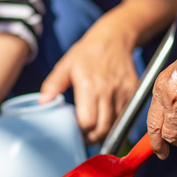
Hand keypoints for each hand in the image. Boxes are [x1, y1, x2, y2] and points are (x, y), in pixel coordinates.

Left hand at [40, 13, 138, 143]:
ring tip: (94, 129)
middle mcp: (108, 91)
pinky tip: (106, 117)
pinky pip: (125, 115)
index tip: (75, 131)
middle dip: (92, 137)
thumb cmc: (87, 53)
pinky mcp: (133, 91)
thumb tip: (42, 103)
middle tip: (84, 136)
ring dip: (105, 131)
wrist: (113, 38)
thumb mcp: (65, 65)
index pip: (87, 122)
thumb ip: (53, 85)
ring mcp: (123, 92)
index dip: (80, 132)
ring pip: (115, 125)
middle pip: (102, 129)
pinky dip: (116, 120)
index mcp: (89, 86)